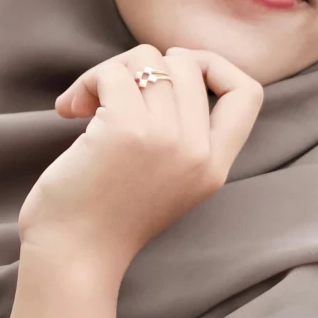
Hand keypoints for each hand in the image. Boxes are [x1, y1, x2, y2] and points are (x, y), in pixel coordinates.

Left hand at [18, 43, 262, 277]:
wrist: (73, 258)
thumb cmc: (106, 219)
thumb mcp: (169, 182)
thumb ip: (184, 138)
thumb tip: (169, 66)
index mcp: (214, 167)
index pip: (249, 92)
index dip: (214, 66)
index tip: (172, 76)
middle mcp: (197, 150)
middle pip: (188, 62)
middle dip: (144, 66)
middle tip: (112, 95)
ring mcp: (165, 138)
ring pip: (148, 59)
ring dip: (109, 72)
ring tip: (87, 103)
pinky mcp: (125, 129)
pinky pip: (112, 73)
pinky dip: (87, 82)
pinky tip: (69, 111)